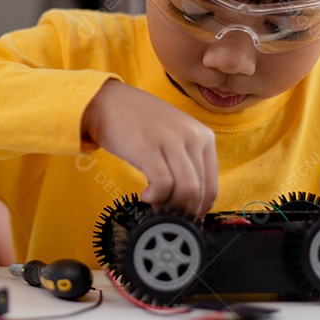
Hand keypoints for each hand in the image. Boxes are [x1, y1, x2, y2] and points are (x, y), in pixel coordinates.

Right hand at [82, 80, 217, 215]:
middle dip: (183, 212)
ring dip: (170, 207)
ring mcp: (170, 141)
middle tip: (167, 217)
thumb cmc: (139, 122)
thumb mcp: (174, 136)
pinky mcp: (148, 147)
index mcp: (203, 136)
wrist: (108, 100)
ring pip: (185, 190)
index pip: (211, 185)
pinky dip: (156, 198)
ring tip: (155, 206)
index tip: (186, 218)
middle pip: (199, 191)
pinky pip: (163, 184)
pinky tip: (145, 196)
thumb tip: (189, 202)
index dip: (199, 209)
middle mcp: (192, 136)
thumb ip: (186, 162)